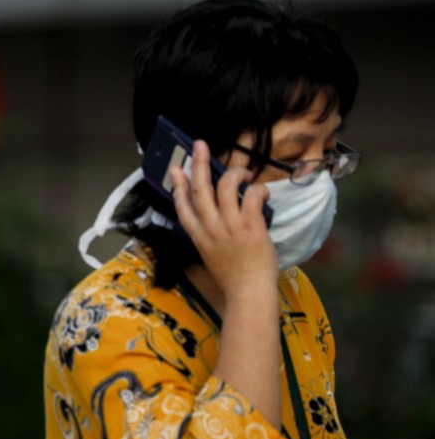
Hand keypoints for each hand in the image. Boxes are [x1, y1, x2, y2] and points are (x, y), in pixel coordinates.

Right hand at [169, 140, 276, 295]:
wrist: (248, 293)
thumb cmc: (233, 279)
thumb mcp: (211, 257)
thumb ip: (210, 237)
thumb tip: (217, 221)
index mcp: (198, 236)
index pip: (183, 206)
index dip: (178, 185)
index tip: (175, 168)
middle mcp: (210, 228)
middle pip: (200, 188)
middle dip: (198, 163)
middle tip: (199, 145)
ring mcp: (229, 225)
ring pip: (226, 186)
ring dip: (235, 173)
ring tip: (244, 172)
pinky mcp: (250, 225)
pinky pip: (252, 196)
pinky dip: (258, 189)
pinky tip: (263, 192)